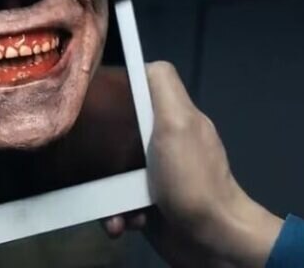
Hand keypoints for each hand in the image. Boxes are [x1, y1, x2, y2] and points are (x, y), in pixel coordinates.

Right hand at [103, 62, 282, 267]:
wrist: (212, 241)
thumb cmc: (193, 181)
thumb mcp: (178, 124)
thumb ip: (163, 88)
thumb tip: (143, 62)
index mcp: (174, 118)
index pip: (140, 90)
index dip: (116, 92)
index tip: (92, 102)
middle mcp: (165, 144)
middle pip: (118, 134)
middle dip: (102, 153)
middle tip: (91, 163)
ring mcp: (156, 177)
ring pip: (113, 174)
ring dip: (105, 192)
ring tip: (112, 207)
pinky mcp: (147, 205)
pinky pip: (118, 203)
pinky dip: (116, 214)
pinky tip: (121, 222)